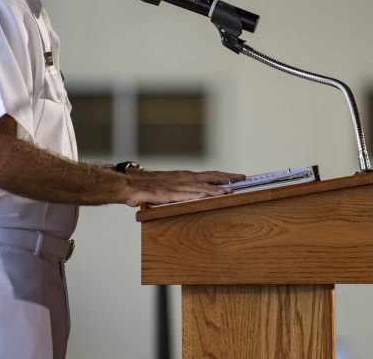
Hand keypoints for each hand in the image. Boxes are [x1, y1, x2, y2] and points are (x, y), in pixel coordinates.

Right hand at [122, 170, 245, 206]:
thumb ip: (184, 191)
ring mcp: (175, 185)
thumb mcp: (170, 186)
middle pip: (209, 178)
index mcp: (185, 176)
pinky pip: (182, 195)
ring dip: (214, 190)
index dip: (225, 175)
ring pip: (199, 187)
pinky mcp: (166, 194)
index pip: (210, 174)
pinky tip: (203, 197)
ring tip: (228, 191)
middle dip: (226, 179)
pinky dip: (194, 196)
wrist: (129, 183)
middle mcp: (183, 178)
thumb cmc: (149, 186)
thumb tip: (199, 195)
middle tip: (242, 179)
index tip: (240, 176)